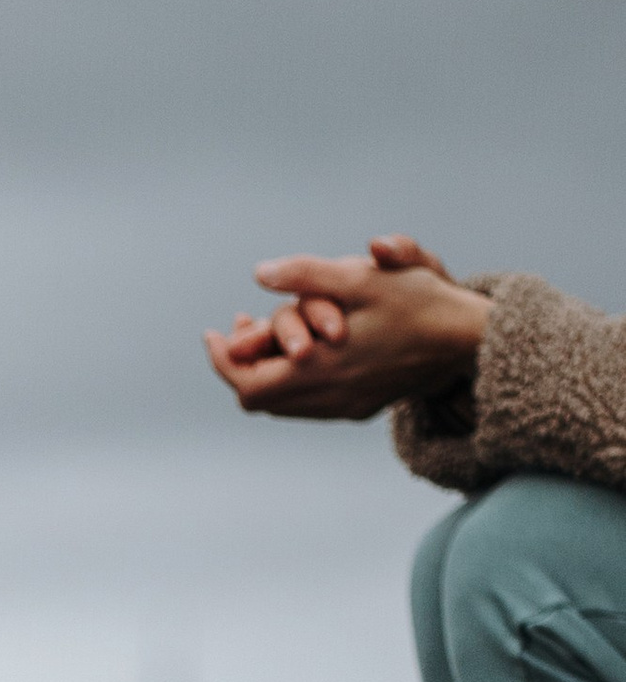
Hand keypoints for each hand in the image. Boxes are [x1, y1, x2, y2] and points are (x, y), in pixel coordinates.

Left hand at [204, 237, 488, 421]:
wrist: (468, 342)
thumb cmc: (418, 303)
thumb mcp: (362, 278)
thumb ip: (308, 275)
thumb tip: (260, 273)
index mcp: (320, 373)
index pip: (247, 384)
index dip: (223, 361)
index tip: (214, 334)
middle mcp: (327, 399)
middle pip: (259, 399)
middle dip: (242, 365)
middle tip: (236, 329)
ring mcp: (344, 408)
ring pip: (283, 405)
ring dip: (268, 372)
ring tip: (261, 335)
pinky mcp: (360, 408)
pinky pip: (309, 404)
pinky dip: (293, 379)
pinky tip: (299, 350)